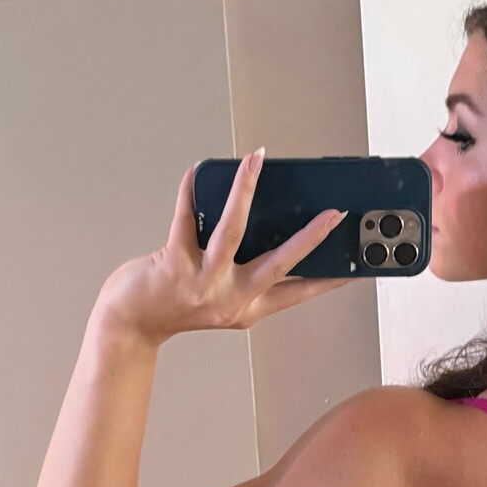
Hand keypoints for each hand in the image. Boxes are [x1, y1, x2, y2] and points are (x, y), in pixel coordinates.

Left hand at [93, 150, 353, 344]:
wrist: (131, 324)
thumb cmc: (173, 308)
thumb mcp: (219, 300)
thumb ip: (244, 275)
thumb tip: (266, 228)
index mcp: (247, 308)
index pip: (297, 293)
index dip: (328, 280)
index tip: (355, 267)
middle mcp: (230, 299)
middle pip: (278, 264)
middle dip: (309, 238)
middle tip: (334, 215)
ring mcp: (202, 281)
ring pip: (232, 232)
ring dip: (246, 192)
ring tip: (256, 162)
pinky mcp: (173, 263)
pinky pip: (186, 218)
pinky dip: (190, 190)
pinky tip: (196, 171)